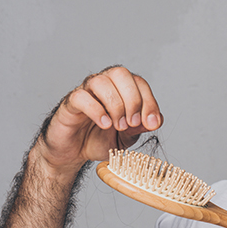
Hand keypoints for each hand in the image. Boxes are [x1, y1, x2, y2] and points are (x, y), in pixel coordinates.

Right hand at [35, 66, 162, 174]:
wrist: (73, 153)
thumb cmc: (98, 139)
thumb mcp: (127, 137)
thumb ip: (140, 127)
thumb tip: (156, 120)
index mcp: (120, 89)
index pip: (139, 82)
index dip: (149, 101)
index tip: (151, 123)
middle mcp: (104, 85)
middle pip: (120, 73)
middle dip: (132, 99)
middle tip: (132, 123)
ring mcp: (86, 92)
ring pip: (101, 81)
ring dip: (115, 105)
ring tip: (118, 126)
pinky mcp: (70, 103)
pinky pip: (81, 96)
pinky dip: (96, 110)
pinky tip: (104, 124)